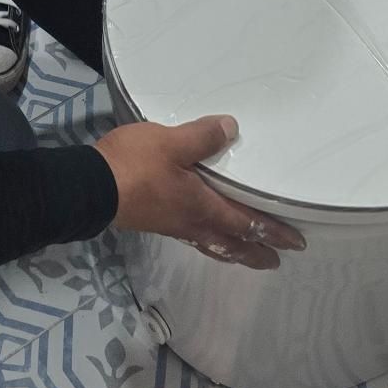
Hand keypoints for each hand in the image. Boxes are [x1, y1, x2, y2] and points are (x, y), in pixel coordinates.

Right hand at [93, 116, 304, 270]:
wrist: (93, 186)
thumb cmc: (136, 165)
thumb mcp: (171, 142)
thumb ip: (203, 136)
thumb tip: (232, 128)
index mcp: (203, 205)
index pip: (246, 222)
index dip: (271, 232)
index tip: (294, 243)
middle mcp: (192, 222)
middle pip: (232, 243)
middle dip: (255, 251)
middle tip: (275, 259)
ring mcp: (173, 225)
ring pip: (213, 244)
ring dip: (234, 251)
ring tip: (245, 255)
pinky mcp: (156, 221)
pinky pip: (195, 238)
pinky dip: (210, 242)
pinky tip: (202, 233)